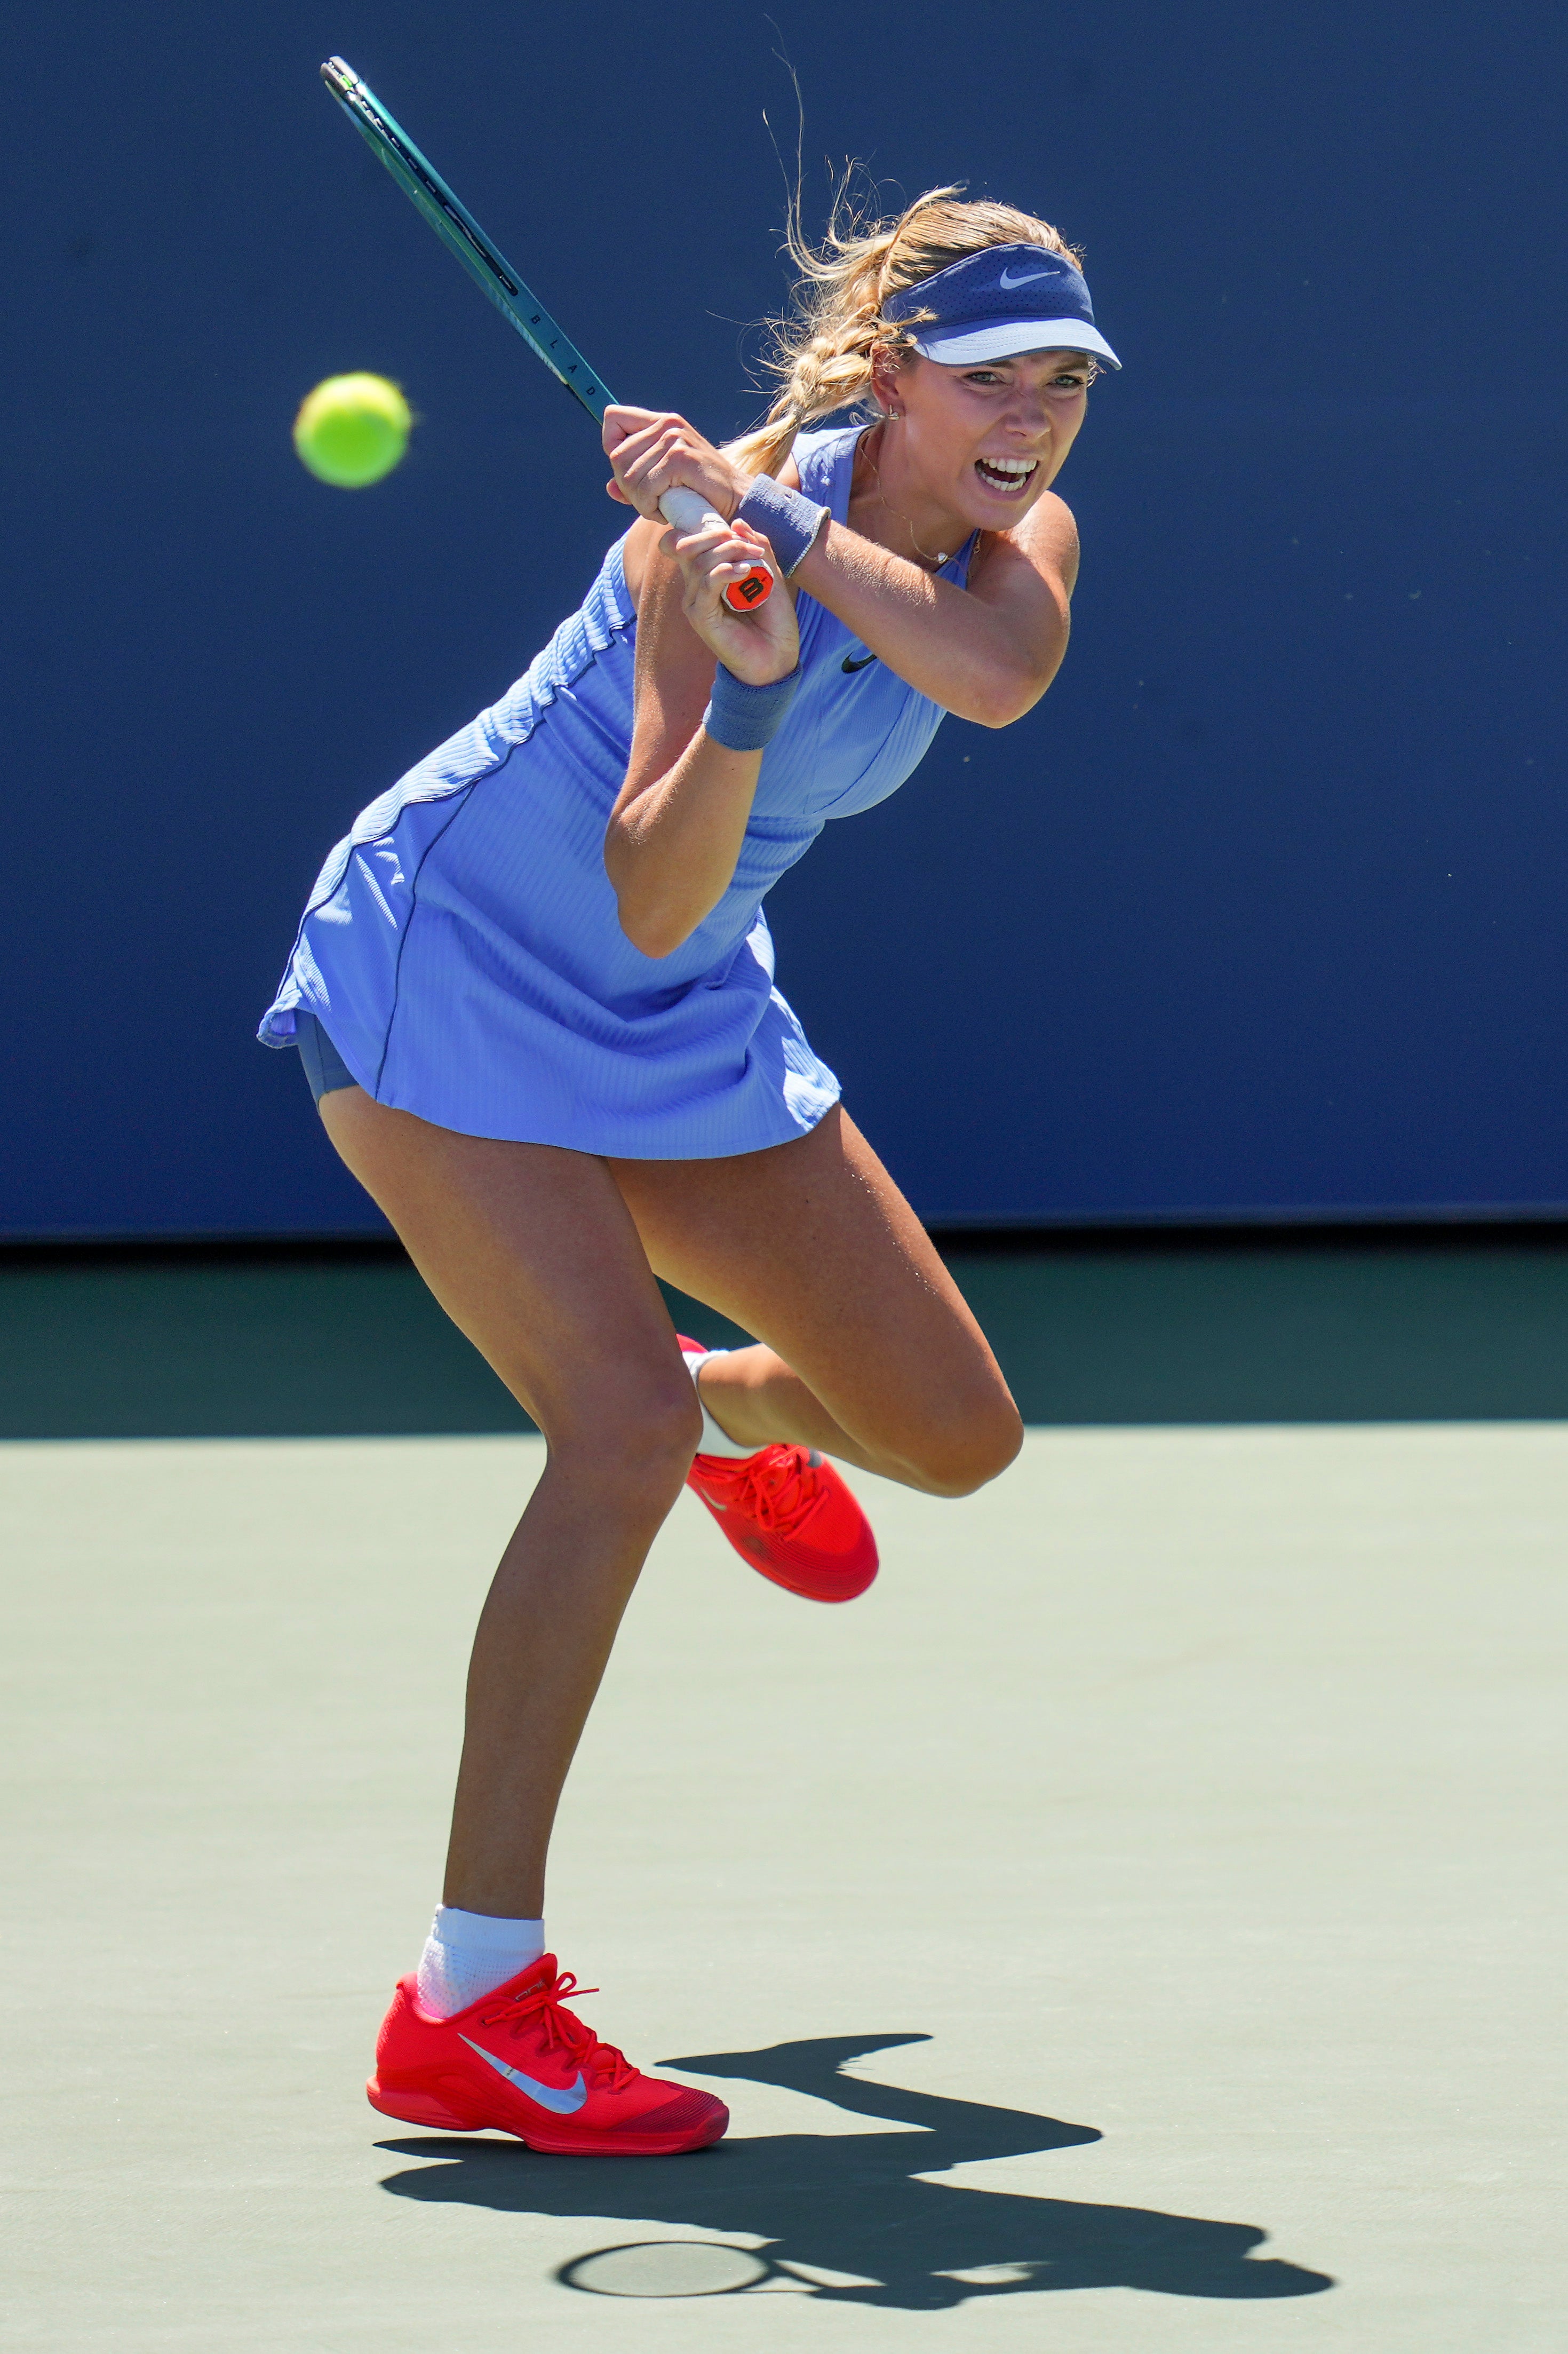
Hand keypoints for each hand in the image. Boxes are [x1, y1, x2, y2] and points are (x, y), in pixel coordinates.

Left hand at [603, 406, 747, 522]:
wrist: (736, 501)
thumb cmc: (700, 492)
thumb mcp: (664, 482)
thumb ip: (635, 482)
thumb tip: (610, 488)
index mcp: (661, 422)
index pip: (613, 417)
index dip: (611, 446)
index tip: (630, 469)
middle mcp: (666, 424)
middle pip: (617, 456)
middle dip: (628, 487)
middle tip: (649, 501)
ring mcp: (674, 439)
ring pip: (629, 476)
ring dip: (640, 502)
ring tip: (661, 507)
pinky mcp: (680, 459)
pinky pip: (645, 488)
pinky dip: (650, 508)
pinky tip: (665, 511)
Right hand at [666, 516, 798, 684]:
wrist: (777, 657)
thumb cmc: (772, 620)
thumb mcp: (769, 574)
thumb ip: (755, 547)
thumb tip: (738, 523)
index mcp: (705, 575)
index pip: (683, 541)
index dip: (701, 528)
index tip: (733, 530)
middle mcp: (695, 588)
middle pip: (687, 546)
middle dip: (717, 535)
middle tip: (746, 543)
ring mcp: (696, 603)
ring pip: (700, 563)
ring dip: (730, 552)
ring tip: (754, 560)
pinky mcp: (703, 618)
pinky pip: (706, 585)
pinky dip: (725, 572)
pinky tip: (745, 572)